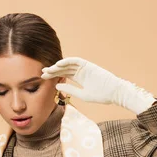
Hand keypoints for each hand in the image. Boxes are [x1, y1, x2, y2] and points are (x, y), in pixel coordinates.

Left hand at [41, 56, 155, 113]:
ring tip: (48, 70)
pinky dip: (67, 61)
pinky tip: (58, 64)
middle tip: (42, 73)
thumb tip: (57, 85)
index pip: (63, 75)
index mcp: (79, 79)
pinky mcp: (88, 65)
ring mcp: (84, 68)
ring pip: (68, 65)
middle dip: (53, 71)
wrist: (114, 92)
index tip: (44, 78)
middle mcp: (80, 72)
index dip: (53, 76)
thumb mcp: (82, 94)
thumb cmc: (101, 95)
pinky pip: (75, 61)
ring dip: (58, 66)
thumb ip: (70, 89)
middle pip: (63, 69)